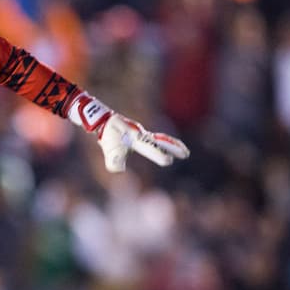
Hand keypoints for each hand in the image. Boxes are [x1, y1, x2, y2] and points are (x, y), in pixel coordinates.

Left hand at [68, 94, 188, 172]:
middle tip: (186, 153)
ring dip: (170, 144)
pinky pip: (151, 141)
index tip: (168, 161)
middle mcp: (141, 134)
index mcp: (136, 137)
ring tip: (182, 151)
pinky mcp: (138, 135)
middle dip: (174, 147)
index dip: (158, 154)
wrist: (103, 119)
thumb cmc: (107, 134)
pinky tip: (163, 149)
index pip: (149, 147)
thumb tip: (120, 169)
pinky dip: (160, 144)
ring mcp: (141, 134)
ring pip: (158, 139)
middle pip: (160, 141)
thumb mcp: (108, 148)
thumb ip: (113, 160)